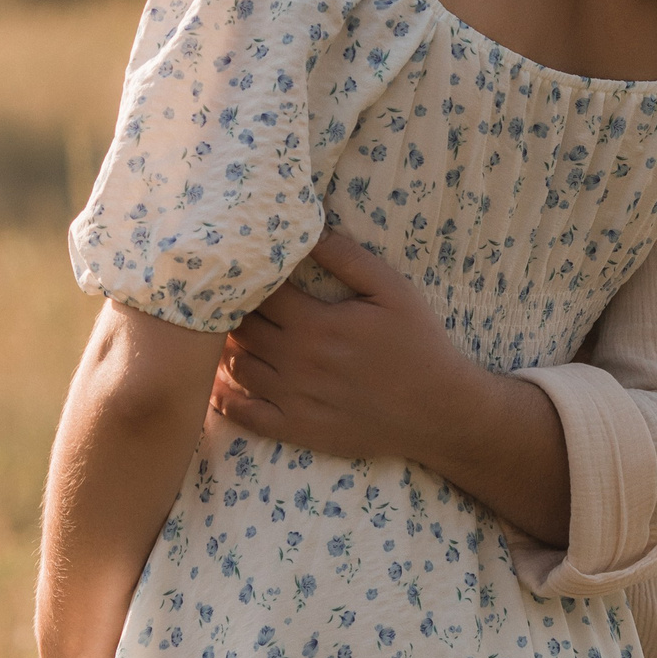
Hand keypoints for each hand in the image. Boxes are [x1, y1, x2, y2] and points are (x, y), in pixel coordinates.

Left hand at [211, 228, 474, 461]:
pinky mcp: (295, 429)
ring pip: (235, 367)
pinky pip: (243, 414)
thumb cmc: (418, 344)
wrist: (438, 411)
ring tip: (222, 334)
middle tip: (226, 299)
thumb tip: (309, 229)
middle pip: (240, 328)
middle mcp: (297, 361)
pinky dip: (223, 397)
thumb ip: (347, 258)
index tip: (243, 269)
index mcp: (317, 323)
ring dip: (223, 349)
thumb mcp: (392, 290)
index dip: (246, 278)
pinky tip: (218, 382)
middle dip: (229, 310)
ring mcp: (293, 398)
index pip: (258, 292)